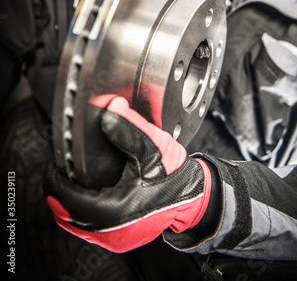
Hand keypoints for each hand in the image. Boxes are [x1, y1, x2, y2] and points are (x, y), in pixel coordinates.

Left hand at [44, 96, 211, 252]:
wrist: (191, 197)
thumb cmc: (174, 176)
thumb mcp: (152, 146)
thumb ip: (128, 128)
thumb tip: (109, 109)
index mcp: (113, 209)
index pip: (65, 198)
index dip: (54, 179)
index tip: (55, 165)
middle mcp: (110, 230)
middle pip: (65, 213)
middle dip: (60, 190)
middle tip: (62, 171)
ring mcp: (114, 239)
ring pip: (75, 223)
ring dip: (69, 203)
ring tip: (72, 182)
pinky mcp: (119, 239)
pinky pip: (88, 229)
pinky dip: (82, 212)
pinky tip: (87, 197)